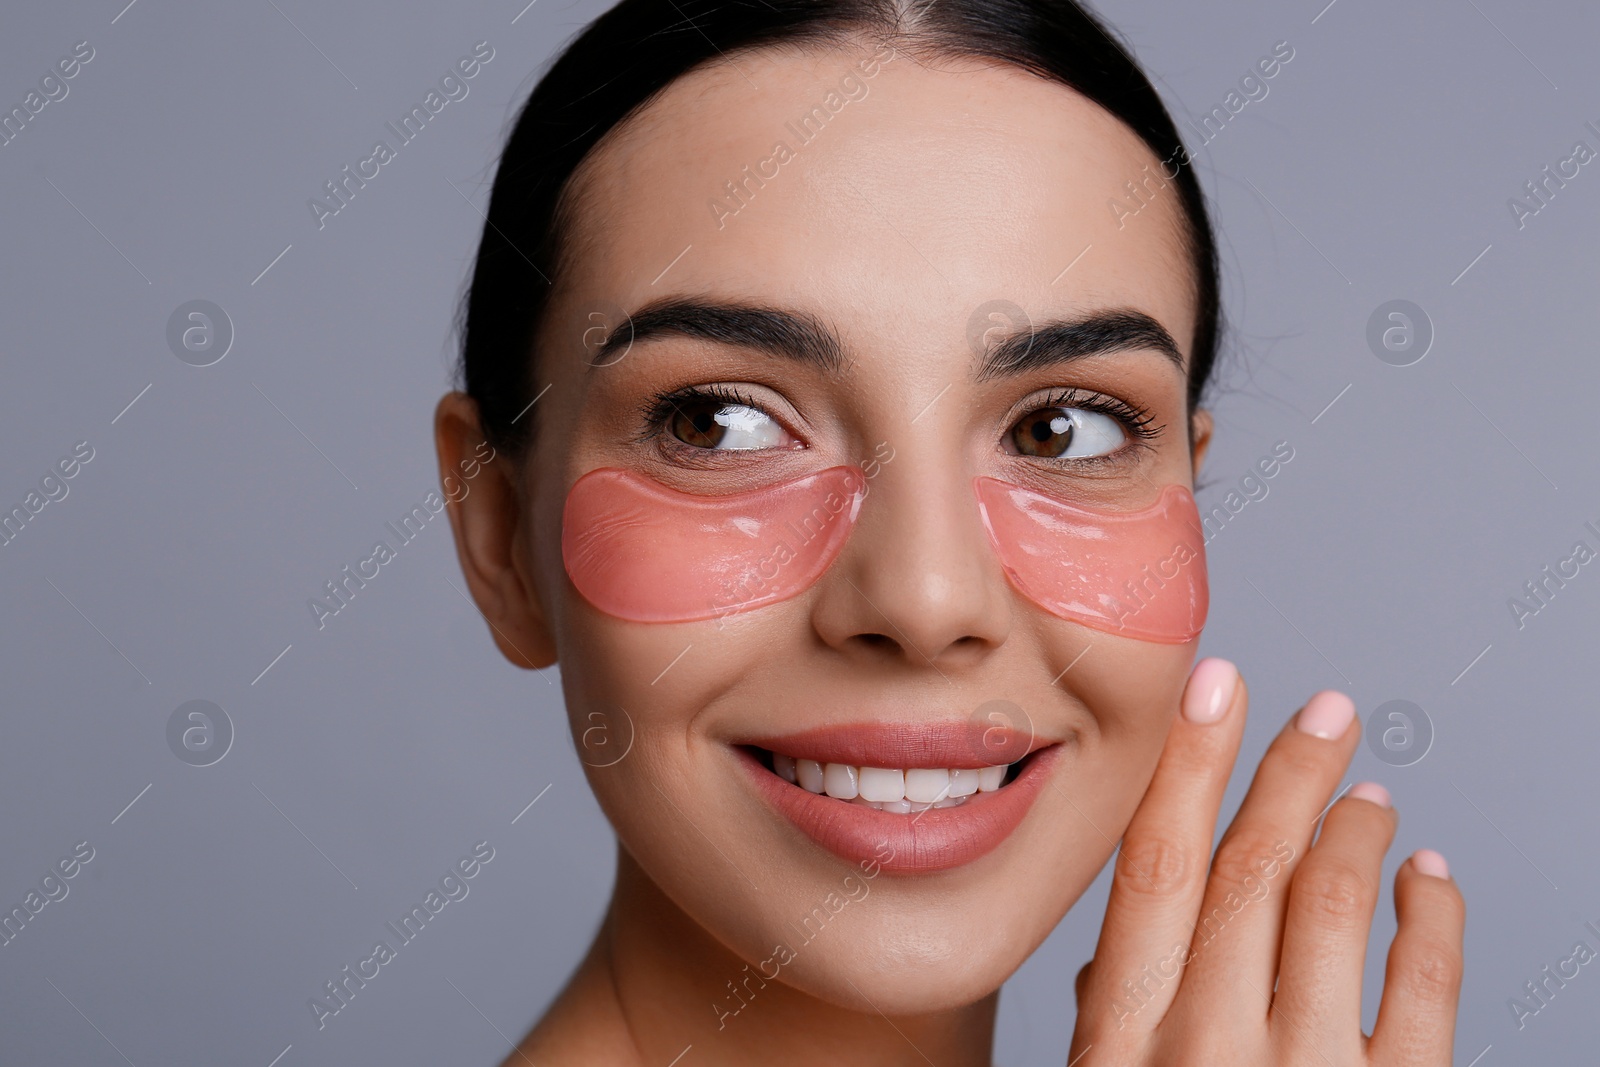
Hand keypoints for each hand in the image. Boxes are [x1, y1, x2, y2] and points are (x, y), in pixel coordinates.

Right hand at [1069, 658, 1464, 1064]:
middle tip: (1328, 714)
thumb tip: (1109, 967)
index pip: (1156, 865)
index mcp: (1124, 1036)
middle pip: (1252, 866)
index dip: (1190, 763)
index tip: (1215, 687)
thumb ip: (1107, 1026)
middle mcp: (1208, 1044)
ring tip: (1369, 797)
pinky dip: (1432, 909)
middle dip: (1293, 771)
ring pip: (1333, 903)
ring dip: (1356, 830)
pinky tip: (1427, 878)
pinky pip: (1426, 982)